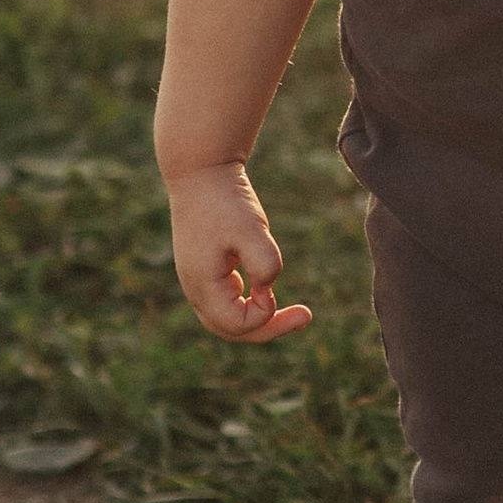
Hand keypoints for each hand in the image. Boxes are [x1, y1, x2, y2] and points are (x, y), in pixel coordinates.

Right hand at [165, 162, 312, 341]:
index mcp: (202, 286)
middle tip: (306, 317)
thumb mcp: (250, 227)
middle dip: (269, 328)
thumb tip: (268, 287)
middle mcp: (196, 290)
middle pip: (232, 330)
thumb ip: (263, 260)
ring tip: (297, 315)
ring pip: (229, 319)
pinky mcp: (208, 270)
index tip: (274, 286)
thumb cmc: (226, 200)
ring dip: (261, 320)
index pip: (236, 325)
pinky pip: (229, 302)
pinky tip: (269, 293)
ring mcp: (200, 281)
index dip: (264, 314)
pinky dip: (252, 305)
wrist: (201, 171)